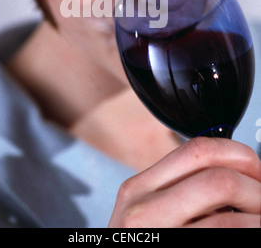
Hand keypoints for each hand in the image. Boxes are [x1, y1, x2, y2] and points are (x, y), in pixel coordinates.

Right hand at [108, 137, 260, 227]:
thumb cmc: (142, 243)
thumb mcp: (149, 212)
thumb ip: (182, 189)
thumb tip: (238, 176)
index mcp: (139, 187)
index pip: (198, 150)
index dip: (238, 156)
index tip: (256, 170)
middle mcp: (143, 209)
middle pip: (219, 179)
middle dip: (257, 190)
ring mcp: (158, 238)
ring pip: (229, 220)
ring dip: (259, 217)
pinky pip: (225, 239)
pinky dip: (248, 233)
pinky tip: (249, 233)